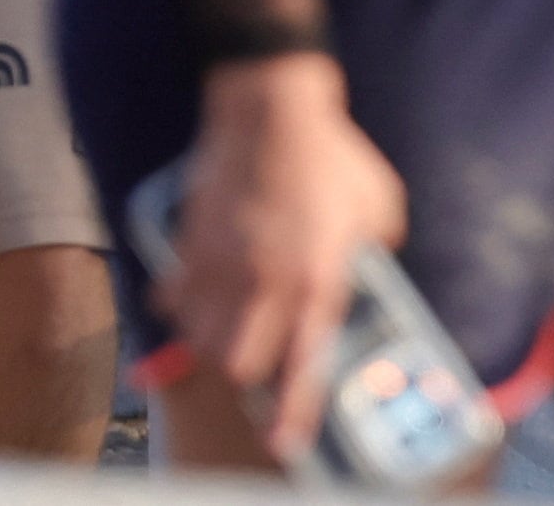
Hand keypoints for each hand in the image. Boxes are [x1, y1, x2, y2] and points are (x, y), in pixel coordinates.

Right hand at [172, 56, 410, 458]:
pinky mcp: (191, 246)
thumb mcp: (379, 206)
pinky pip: (173, 300)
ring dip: (212, 344)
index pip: (303, 365)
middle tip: (259, 361)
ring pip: (200, 340)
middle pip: (239, 366)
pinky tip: (195, 295)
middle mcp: (268, 283)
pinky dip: (181, 308)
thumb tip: (369, 273)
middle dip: (248, 374)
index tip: (286, 444)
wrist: (272, 109)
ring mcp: (222, 266)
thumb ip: (375, 250)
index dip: (293, 413)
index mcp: (319, 278)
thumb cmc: (333, 156)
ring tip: (230, 327)